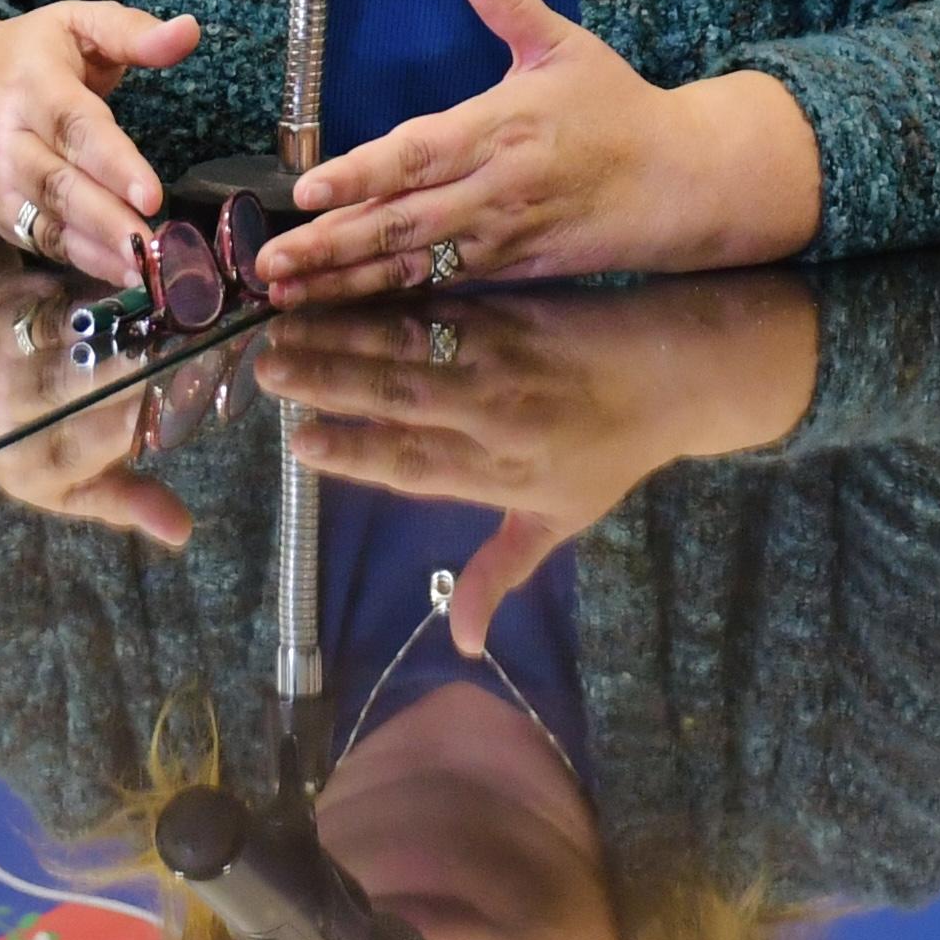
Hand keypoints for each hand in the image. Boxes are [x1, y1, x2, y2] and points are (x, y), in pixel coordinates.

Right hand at [0, 0, 199, 287]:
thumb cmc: (32, 54)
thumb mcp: (77, 24)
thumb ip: (132, 31)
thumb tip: (187, 31)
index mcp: (30, 83)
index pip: (73, 125)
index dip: (112, 162)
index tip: (151, 193)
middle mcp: (5, 135)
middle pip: (57, 182)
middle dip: (106, 218)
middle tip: (150, 242)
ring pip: (47, 219)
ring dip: (97, 247)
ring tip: (143, 265)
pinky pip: (40, 240)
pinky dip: (81, 259)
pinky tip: (121, 270)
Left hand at [0, 256, 200, 548]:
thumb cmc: (32, 433)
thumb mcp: (71, 482)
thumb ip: (126, 499)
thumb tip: (182, 531)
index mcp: (33, 466)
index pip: (90, 444)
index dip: (136, 420)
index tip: (187, 395)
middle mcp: (7, 414)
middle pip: (76, 383)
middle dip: (132, 363)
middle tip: (191, 342)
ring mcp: (1, 357)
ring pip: (71, 334)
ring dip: (124, 321)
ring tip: (173, 310)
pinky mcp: (2, 309)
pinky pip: (60, 297)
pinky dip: (103, 291)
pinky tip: (143, 285)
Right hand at [257, 276, 819, 653]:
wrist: (674, 374)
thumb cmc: (610, 455)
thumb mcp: (560, 523)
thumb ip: (502, 574)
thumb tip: (466, 647)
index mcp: (502, 474)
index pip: (414, 466)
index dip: (355, 455)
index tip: (297, 443)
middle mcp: (496, 418)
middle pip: (400, 400)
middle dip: (329, 384)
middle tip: (266, 368)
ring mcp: (502, 360)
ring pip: (411, 349)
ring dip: (342, 336)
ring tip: (285, 323)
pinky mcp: (508, 312)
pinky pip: (438, 307)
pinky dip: (384, 302)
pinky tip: (341, 291)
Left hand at [262, 0, 822, 303]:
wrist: (679, 181)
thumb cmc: (616, 108)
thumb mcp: (564, 45)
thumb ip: (507, 1)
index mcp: (501, 128)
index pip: (418, 154)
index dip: (360, 174)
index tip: (308, 189)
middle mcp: (495, 189)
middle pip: (401, 221)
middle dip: (331, 243)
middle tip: (268, 261)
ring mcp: (500, 237)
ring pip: (411, 263)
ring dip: (345, 280)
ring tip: (285, 291)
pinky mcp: (508, 270)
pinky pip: (438, 286)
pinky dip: (387, 297)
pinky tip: (340, 304)